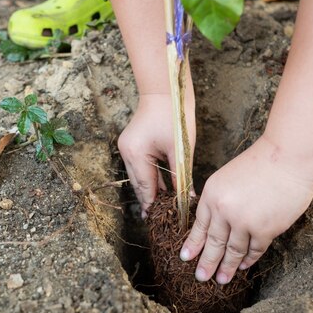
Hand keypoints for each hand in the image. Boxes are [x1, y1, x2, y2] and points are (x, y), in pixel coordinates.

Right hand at [118, 94, 194, 216]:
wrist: (165, 91)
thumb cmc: (175, 116)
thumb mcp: (180, 151)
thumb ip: (181, 177)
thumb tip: (186, 199)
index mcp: (136, 154)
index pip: (145, 187)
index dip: (153, 205)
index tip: (158, 221)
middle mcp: (127, 152)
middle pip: (139, 184)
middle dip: (150, 201)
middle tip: (160, 220)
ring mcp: (127, 148)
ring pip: (139, 177)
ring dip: (150, 190)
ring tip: (160, 209)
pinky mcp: (131, 144)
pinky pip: (140, 168)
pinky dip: (150, 178)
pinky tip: (160, 190)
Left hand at [179, 137, 312, 283]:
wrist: (289, 157)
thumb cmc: (262, 163)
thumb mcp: (228, 176)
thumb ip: (220, 199)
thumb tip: (216, 223)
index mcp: (212, 194)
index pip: (199, 225)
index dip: (193, 243)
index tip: (186, 257)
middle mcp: (224, 210)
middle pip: (213, 242)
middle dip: (206, 262)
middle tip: (201, 277)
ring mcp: (244, 222)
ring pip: (232, 250)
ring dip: (227, 267)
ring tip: (221, 279)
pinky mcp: (265, 230)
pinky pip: (254, 249)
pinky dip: (248, 259)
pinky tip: (243, 266)